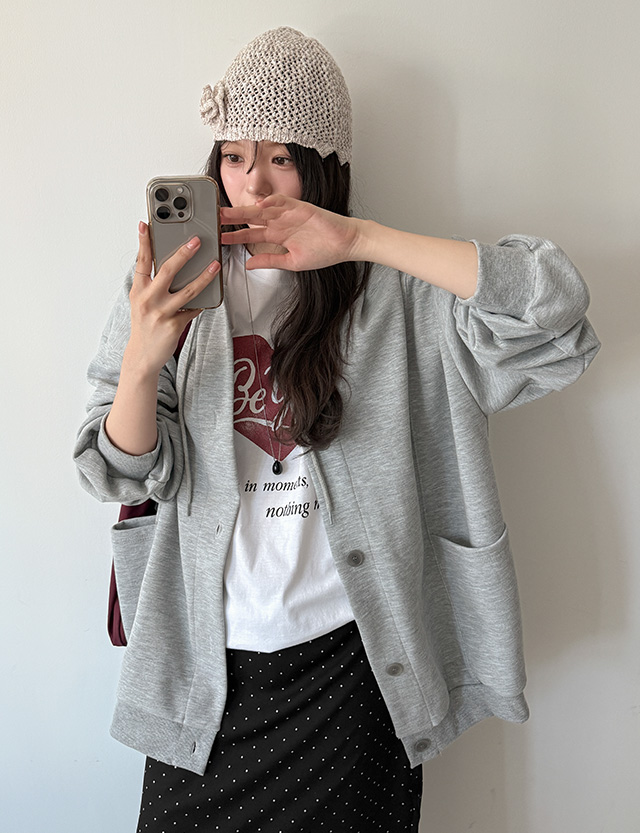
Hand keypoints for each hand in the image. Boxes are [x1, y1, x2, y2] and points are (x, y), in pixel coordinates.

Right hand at [125, 222, 220, 376]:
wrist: (143, 355)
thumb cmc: (145, 324)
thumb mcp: (142, 301)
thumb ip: (152, 283)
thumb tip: (172, 263)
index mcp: (138, 290)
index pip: (141, 261)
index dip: (144, 242)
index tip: (147, 224)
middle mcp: (148, 300)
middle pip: (167, 271)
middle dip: (183, 254)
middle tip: (196, 241)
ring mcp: (161, 313)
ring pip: (187, 291)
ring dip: (204, 277)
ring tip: (215, 265)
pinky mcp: (174, 326)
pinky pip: (193, 310)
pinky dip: (203, 302)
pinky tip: (211, 295)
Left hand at [220, 195, 362, 270]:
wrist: (346, 243)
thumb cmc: (325, 252)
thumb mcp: (292, 262)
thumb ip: (270, 261)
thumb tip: (249, 265)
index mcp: (278, 236)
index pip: (251, 235)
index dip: (235, 236)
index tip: (220, 238)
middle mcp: (280, 223)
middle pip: (251, 219)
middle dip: (233, 218)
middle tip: (215, 217)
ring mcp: (289, 214)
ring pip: (261, 209)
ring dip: (244, 209)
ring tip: (228, 211)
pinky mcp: (300, 207)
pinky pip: (282, 202)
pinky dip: (271, 202)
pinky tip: (258, 205)